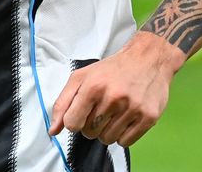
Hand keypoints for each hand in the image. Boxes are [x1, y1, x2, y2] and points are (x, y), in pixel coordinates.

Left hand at [49, 31, 184, 146]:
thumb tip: (53, 130)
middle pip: (89, 133)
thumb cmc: (111, 69)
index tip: (80, 114)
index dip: (74, 122)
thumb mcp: (81, 78)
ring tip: (113, 113)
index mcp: (93, 86)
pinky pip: (125, 142)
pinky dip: (122, 135)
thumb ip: (63, 103)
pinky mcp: (148, 118)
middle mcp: (113, 98)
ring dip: (106, 130)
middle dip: (90, 125)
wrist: (148, 59)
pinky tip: (124, 119)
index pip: (72, 123)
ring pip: (107, 139)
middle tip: (99, 110)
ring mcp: (132, 109)